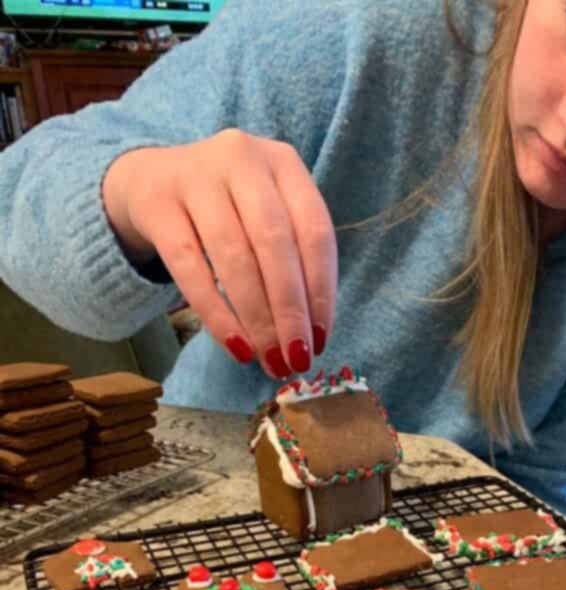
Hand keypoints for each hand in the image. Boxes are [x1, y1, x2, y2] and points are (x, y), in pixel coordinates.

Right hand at [102, 129, 336, 377]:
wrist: (150, 180)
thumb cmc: (228, 210)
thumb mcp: (267, 218)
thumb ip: (293, 263)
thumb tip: (309, 337)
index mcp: (283, 162)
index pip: (315, 231)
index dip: (321, 291)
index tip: (320, 340)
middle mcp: (242, 158)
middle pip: (275, 244)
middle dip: (290, 311)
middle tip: (296, 359)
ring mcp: (196, 176)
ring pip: (234, 257)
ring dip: (257, 318)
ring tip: (269, 360)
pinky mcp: (157, 203)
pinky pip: (190, 267)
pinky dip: (217, 313)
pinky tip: (236, 346)